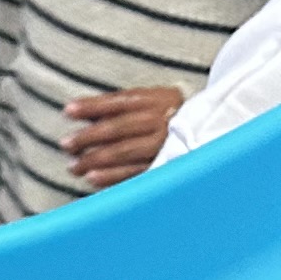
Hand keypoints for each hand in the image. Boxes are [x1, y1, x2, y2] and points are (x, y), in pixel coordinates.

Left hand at [65, 87, 183, 188]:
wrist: (214, 133)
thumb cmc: (172, 116)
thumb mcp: (152, 101)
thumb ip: (120, 105)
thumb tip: (82, 111)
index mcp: (158, 100)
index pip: (119, 102)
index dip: (92, 106)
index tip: (68, 111)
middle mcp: (163, 121)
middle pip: (119, 128)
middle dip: (89, 136)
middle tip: (66, 144)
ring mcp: (166, 146)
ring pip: (125, 152)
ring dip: (96, 159)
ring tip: (74, 166)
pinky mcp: (166, 167)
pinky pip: (135, 174)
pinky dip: (112, 177)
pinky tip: (93, 179)